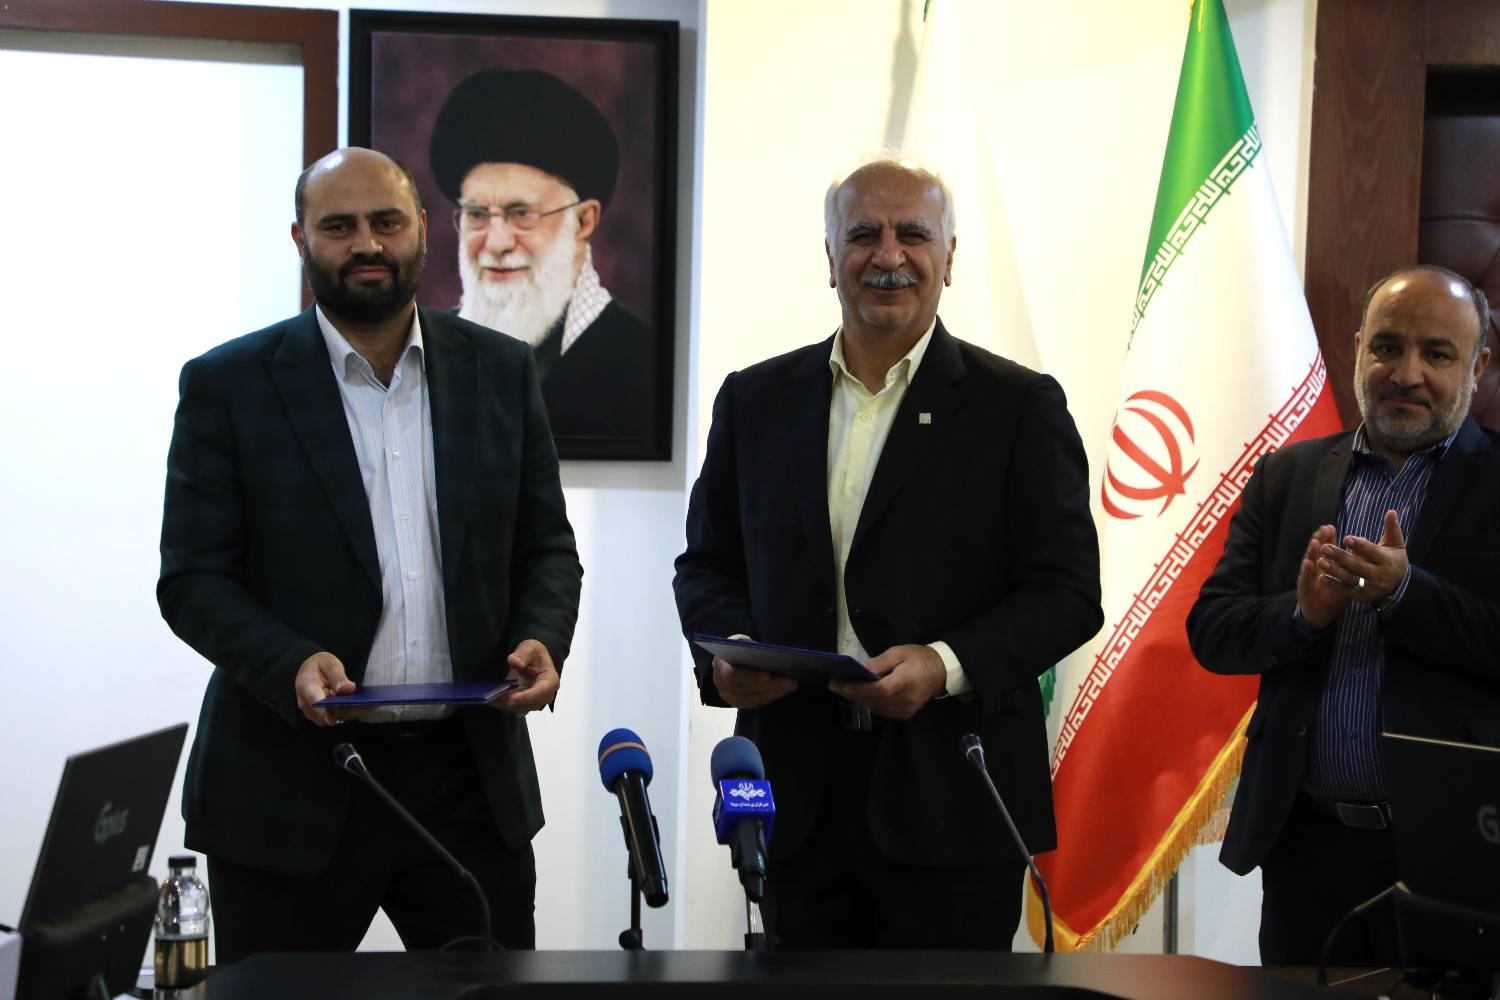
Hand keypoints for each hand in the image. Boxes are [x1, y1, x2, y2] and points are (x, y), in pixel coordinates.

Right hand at [294, 651, 361, 726]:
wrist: (310, 671)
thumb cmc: (319, 665)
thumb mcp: (329, 663)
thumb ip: (337, 676)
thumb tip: (348, 689)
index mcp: (307, 687)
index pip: (315, 702)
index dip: (327, 710)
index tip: (341, 709)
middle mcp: (308, 704)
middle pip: (327, 714)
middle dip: (346, 710)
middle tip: (366, 703)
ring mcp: (315, 712)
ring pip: (334, 718)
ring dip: (350, 712)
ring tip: (369, 704)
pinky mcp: (324, 716)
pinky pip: (337, 717)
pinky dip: (350, 712)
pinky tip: (364, 705)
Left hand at [490, 639, 560, 713]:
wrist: (532, 659)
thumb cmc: (534, 653)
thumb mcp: (530, 647)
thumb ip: (523, 654)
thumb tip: (515, 662)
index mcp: (551, 681)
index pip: (541, 693)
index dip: (526, 697)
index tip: (511, 698)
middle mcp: (545, 695)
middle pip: (529, 704)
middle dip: (511, 702)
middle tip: (493, 697)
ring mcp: (534, 701)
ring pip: (519, 708)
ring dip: (504, 704)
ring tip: (488, 697)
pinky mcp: (523, 703)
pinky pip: (512, 707)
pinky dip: (501, 704)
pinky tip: (490, 698)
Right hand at [711, 656, 797, 708]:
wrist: (726, 660)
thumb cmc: (737, 650)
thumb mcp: (741, 645)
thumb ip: (751, 650)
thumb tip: (773, 655)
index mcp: (719, 667)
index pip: (732, 675)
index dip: (750, 676)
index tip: (768, 675)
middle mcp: (721, 685)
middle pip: (749, 688)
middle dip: (772, 684)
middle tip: (791, 680)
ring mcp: (729, 697)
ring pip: (755, 698)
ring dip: (775, 692)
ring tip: (792, 684)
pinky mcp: (739, 704)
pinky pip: (757, 702)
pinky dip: (772, 696)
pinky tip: (784, 690)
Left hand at [829, 644, 945, 720]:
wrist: (942, 671)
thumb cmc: (919, 658)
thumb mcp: (898, 652)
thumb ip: (878, 663)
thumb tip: (860, 671)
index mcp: (903, 683)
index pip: (874, 690)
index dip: (853, 688)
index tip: (836, 683)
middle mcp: (904, 701)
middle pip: (871, 701)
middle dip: (850, 693)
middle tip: (835, 684)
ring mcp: (904, 710)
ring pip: (874, 708)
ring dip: (858, 699)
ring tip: (844, 688)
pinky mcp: (904, 714)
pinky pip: (881, 710)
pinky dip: (869, 703)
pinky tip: (861, 694)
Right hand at [1296, 523, 1351, 629]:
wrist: (1319, 613)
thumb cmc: (1332, 595)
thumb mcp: (1343, 580)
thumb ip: (1349, 567)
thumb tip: (1362, 553)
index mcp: (1324, 566)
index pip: (1325, 550)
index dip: (1327, 539)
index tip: (1330, 527)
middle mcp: (1314, 570)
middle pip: (1316, 552)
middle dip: (1319, 540)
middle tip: (1323, 529)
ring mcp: (1308, 578)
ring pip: (1309, 563)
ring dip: (1311, 552)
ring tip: (1314, 541)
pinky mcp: (1304, 589)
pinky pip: (1305, 579)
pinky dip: (1306, 571)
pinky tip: (1307, 563)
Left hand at [1317, 509, 1408, 604]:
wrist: (1398, 587)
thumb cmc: (1393, 560)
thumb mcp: (1396, 545)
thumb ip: (1392, 529)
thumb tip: (1391, 511)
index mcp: (1387, 561)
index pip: (1373, 553)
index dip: (1360, 546)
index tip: (1346, 538)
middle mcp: (1379, 575)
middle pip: (1358, 566)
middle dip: (1341, 558)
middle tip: (1324, 548)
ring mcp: (1370, 588)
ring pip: (1350, 579)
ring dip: (1334, 571)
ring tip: (1319, 561)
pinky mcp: (1361, 596)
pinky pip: (1346, 591)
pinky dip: (1334, 585)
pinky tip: (1321, 577)